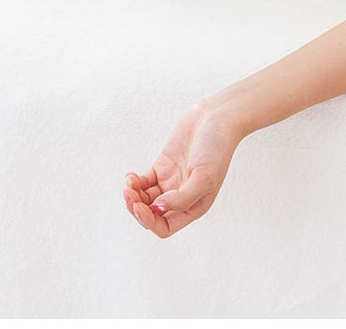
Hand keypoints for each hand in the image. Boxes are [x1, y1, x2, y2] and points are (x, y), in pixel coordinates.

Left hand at [121, 99, 242, 237]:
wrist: (216, 118)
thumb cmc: (217, 149)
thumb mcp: (205, 177)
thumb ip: (182, 198)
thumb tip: (158, 209)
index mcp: (193, 207)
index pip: (165, 227)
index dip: (149, 221)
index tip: (140, 207)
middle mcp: (180, 198)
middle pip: (151, 214)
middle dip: (137, 208)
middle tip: (128, 194)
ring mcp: (170, 183)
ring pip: (144, 199)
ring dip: (133, 196)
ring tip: (128, 184)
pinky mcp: (162, 167)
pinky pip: (143, 182)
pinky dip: (134, 183)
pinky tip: (130, 177)